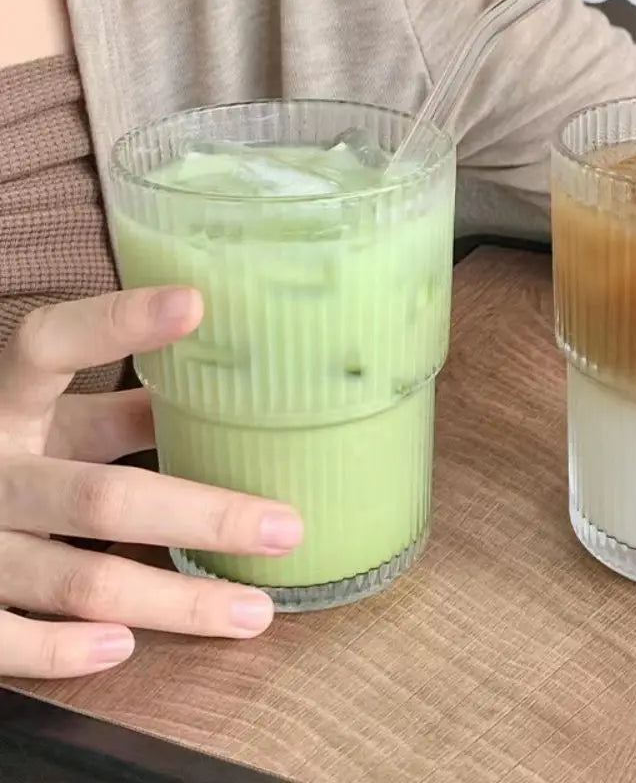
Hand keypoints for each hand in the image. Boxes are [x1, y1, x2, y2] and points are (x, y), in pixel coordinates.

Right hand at [0, 287, 302, 679]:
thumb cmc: (9, 449)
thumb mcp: (56, 420)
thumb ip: (122, 409)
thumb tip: (227, 393)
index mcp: (6, 404)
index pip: (49, 346)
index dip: (116, 325)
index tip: (196, 303)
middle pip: (101, 497)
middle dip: (203, 515)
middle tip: (288, 528)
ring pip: (79, 580)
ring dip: (174, 601)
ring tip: (255, 611)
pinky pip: (7, 642)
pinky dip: (65, 652)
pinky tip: (126, 648)